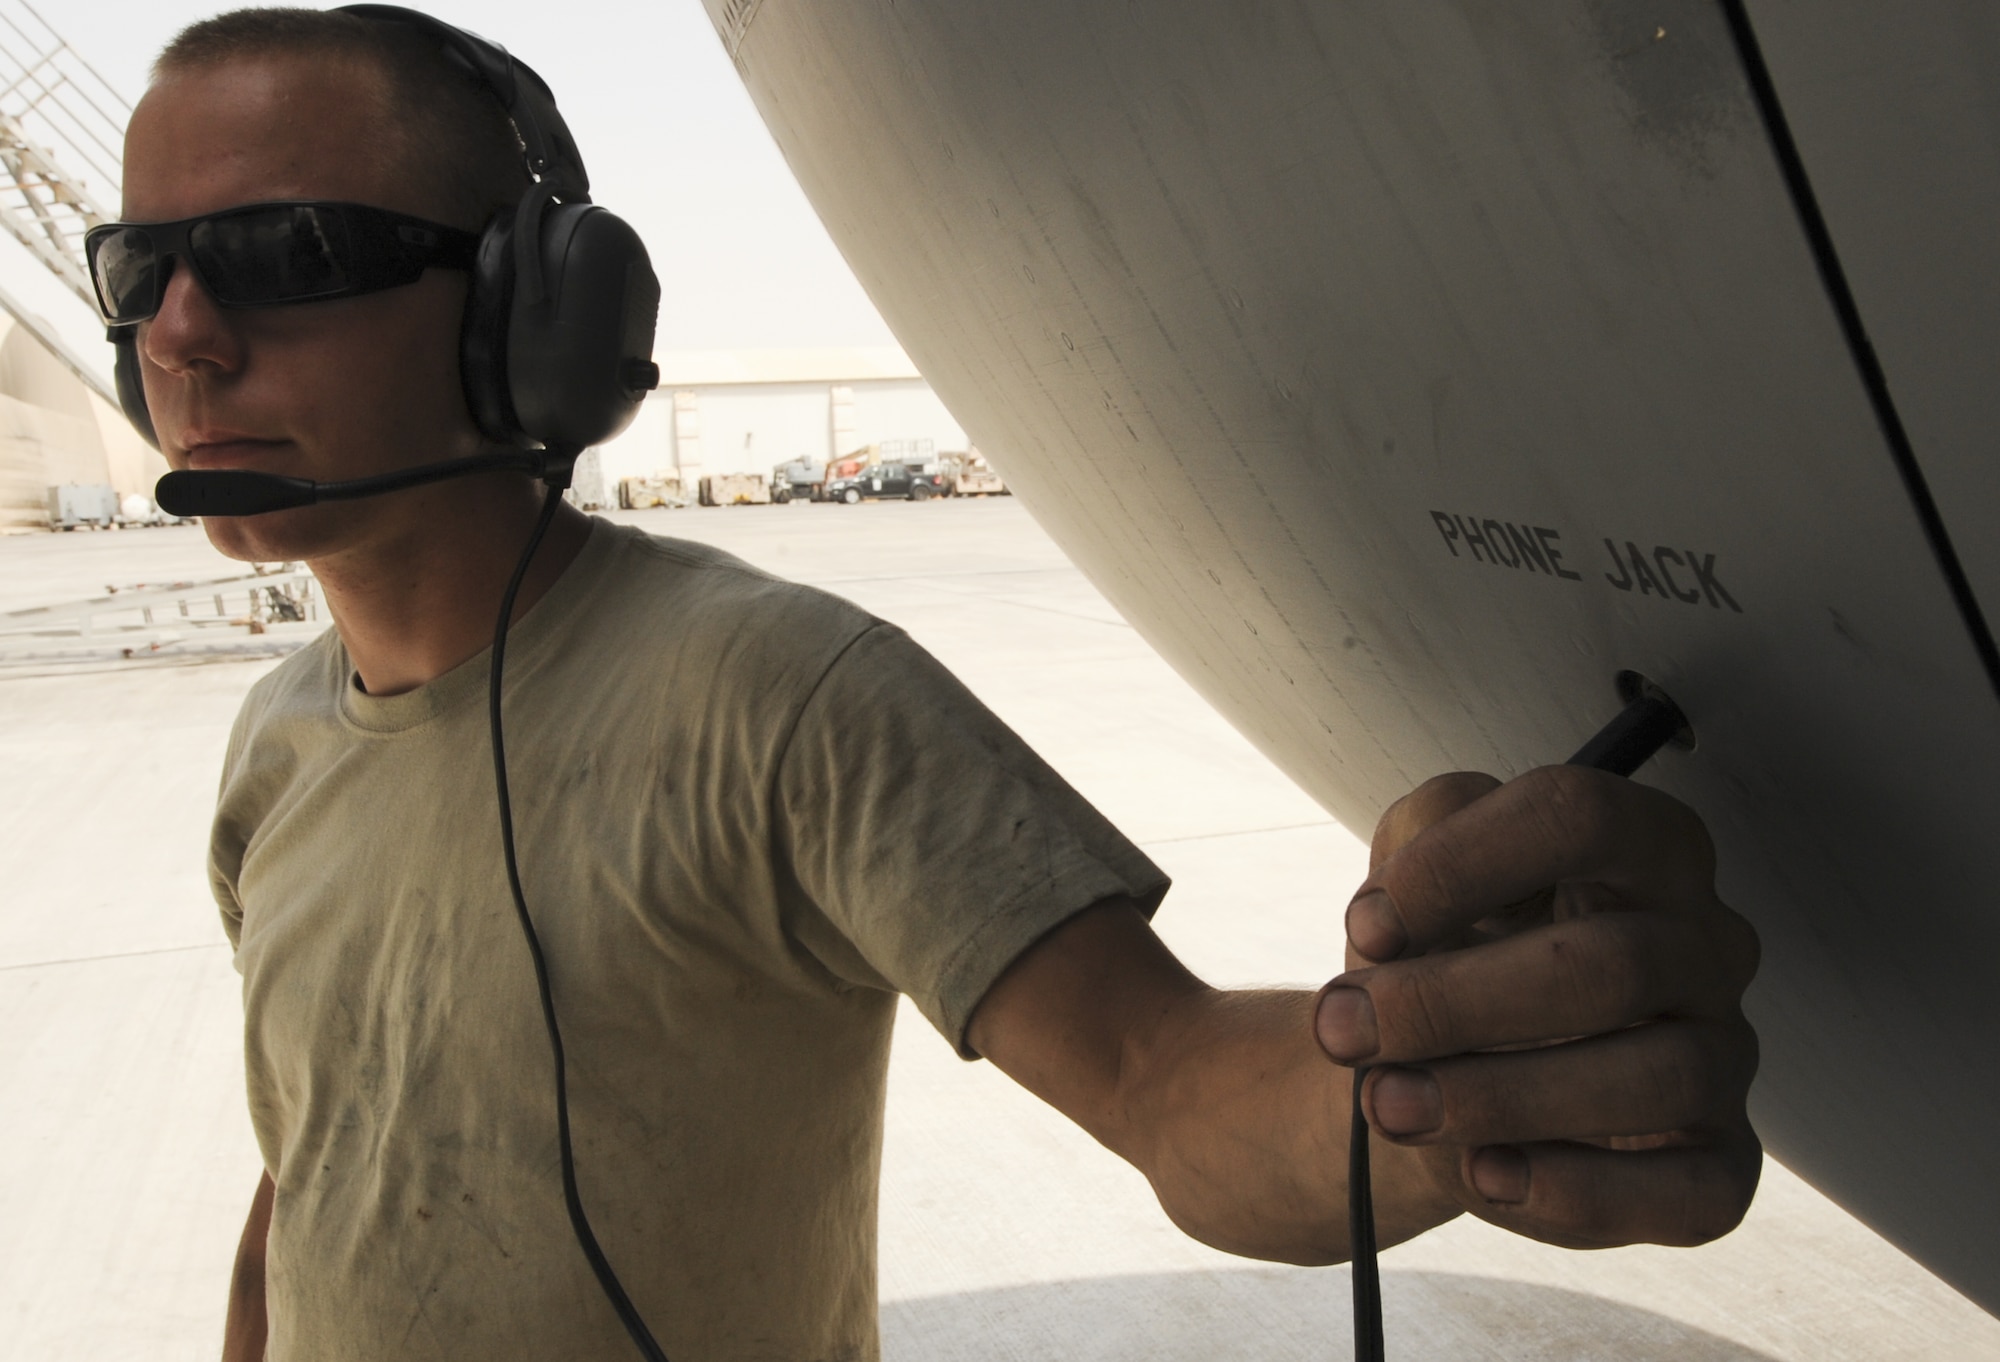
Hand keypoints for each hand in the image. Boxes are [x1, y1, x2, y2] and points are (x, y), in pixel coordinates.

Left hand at [1314, 767, 1761, 1248]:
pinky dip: (1579, 1191)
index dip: (1459, 868)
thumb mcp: (1415, 872)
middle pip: (1610, 962)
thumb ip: (1414, 839)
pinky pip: (1690, 1190)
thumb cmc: (1449, 951)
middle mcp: (1706, 943)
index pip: (1582, 817)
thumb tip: (1394, 912)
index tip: (1366, 924)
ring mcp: (1724, 1053)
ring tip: (1386, 1104)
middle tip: (1344, 1030)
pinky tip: (1485, 1173)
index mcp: (1645, 845)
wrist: (1439, 1067)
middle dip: (1451, 1002)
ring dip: (1499, 1097)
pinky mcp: (1721, 1162)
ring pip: (1655, 1075)